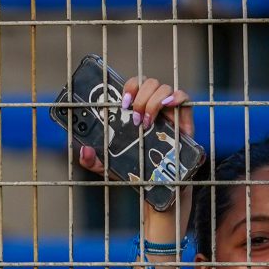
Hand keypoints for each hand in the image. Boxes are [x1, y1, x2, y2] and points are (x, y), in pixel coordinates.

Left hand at [77, 75, 193, 175]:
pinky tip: (168, 107)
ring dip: (153, 102)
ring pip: (163, 87)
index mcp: (135, 110)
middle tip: (135, 118)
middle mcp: (152, 106)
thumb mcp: (108, 166)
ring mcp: (169, 111)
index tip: (124, 103)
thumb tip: (84, 151)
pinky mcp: (184, 118)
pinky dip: (176, 97)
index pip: (134, 84)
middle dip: (141, 97)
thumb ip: (92, 161)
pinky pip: (183, 96)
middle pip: (149, 82)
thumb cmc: (135, 170)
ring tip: (147, 122)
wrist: (160, 186)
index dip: (130, 87)